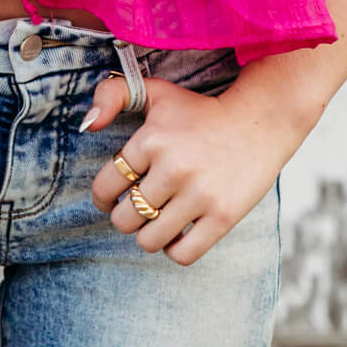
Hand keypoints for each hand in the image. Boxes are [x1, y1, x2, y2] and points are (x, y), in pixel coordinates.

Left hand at [83, 71, 292, 266]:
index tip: (110, 197)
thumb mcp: (155, 92)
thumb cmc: (199, 111)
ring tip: (159, 219)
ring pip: (149, 240)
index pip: (106, 186)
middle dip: (126, 216)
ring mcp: (199, 195)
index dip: (102, 196)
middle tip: (139, 207)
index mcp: (151, 139)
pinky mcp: (223, 217)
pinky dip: (175, 249)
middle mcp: (173, 168)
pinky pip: (182, 255)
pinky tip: (180, 230)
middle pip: (124, 219)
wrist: (258, 121)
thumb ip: (111, 95)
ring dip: (149, 234)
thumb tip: (87, 126)